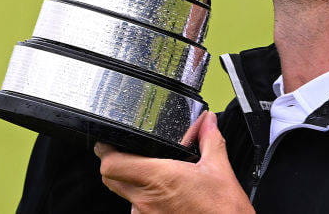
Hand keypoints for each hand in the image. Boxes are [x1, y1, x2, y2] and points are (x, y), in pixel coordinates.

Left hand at [95, 111, 253, 213]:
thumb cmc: (224, 211)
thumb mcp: (219, 169)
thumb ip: (209, 140)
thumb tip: (208, 122)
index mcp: (159, 178)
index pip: (112, 165)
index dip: (105, 151)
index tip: (108, 142)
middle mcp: (147, 201)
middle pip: (110, 179)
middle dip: (114, 165)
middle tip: (126, 154)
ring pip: (125, 196)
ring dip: (132, 185)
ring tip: (154, 178)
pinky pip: (139, 211)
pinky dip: (146, 201)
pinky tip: (165, 197)